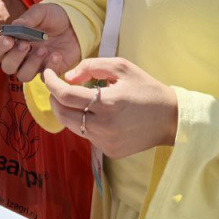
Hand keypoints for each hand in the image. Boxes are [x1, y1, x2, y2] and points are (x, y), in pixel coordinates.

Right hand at [0, 2, 82, 82]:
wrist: (76, 24)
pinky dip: (50, 67)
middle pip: (8, 66)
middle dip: (15, 57)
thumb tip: (16, 25)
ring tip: (44, 49)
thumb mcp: (41, 12)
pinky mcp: (50, 71)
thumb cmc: (54, 17)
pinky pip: (45, 78)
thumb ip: (29, 18)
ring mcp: (35, 65)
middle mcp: (22, 55)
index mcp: (15, 40)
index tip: (9, 40)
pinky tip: (57, 55)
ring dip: (31, 64)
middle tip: (26, 45)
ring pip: (23, 75)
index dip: (0, 47)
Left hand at [45, 58, 178, 158]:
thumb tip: (67, 77)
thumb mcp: (122, 67)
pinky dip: (84, 123)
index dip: (51, 83)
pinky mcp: (110, 151)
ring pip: (72, 126)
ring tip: (74, 98)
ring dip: (67, 110)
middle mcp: (104, 126)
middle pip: (62, 113)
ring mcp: (106, 142)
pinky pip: (87, 136)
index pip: (65, 95)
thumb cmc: (146, 89)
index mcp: (107, 103)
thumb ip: (91, 66)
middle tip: (56, 86)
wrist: (171, 119)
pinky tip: (96, 114)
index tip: (46, 73)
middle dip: (54, 98)